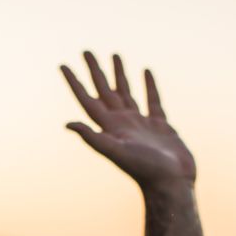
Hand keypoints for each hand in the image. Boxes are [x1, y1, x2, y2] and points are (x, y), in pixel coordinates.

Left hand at [61, 52, 195, 190]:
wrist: (172, 184)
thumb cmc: (145, 170)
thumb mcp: (116, 152)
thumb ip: (94, 138)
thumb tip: (67, 124)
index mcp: (109, 127)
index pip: (87, 99)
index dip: (75, 82)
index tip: (63, 65)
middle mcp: (122, 123)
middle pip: (104, 91)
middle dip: (95, 71)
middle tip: (86, 51)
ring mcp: (140, 124)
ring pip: (126, 93)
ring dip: (118, 74)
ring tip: (114, 55)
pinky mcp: (160, 126)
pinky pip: (153, 100)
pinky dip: (149, 85)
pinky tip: (145, 72)